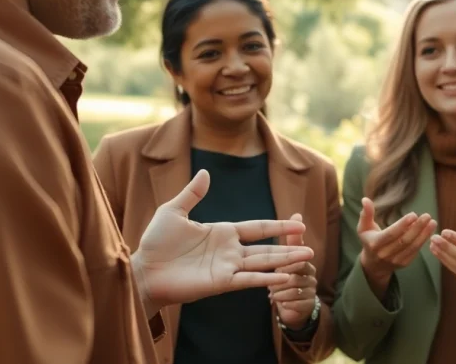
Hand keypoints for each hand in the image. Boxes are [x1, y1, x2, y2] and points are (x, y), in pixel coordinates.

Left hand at [132, 170, 314, 310]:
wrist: (144, 270)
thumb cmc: (156, 242)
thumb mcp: (173, 211)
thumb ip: (193, 193)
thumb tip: (207, 172)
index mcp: (222, 232)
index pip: (257, 227)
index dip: (278, 225)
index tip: (298, 223)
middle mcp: (229, 251)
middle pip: (266, 247)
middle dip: (289, 247)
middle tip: (311, 247)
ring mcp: (227, 268)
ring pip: (262, 263)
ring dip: (284, 262)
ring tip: (306, 259)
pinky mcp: (221, 283)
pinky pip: (248, 280)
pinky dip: (267, 279)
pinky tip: (284, 276)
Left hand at [268, 213, 317, 330]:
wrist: (293, 306)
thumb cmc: (287, 278)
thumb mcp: (287, 258)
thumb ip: (292, 240)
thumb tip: (298, 214)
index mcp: (305, 261)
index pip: (299, 253)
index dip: (290, 254)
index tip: (279, 259)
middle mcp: (311, 273)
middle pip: (298, 268)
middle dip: (282, 273)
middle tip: (270, 279)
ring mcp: (311, 289)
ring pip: (295, 285)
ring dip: (280, 289)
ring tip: (270, 292)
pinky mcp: (308, 304)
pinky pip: (297, 301)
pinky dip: (284, 300)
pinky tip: (275, 300)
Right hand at [357, 197, 436, 281]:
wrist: (373, 264)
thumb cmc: (368, 240)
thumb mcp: (363, 227)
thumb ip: (366, 214)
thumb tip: (365, 199)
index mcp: (375, 244)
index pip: (391, 234)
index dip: (402, 225)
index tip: (413, 214)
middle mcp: (385, 254)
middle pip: (404, 240)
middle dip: (417, 228)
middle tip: (427, 216)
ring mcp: (395, 260)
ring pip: (412, 247)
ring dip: (424, 234)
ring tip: (432, 222)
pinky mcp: (404, 263)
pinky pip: (415, 251)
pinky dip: (423, 241)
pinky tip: (429, 230)